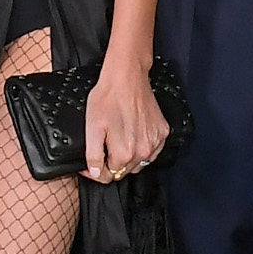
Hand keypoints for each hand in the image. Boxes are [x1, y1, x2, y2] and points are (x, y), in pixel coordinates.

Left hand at [85, 55, 169, 184]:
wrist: (127, 77)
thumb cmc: (108, 98)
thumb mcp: (91, 128)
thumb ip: (93, 155)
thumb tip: (96, 174)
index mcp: (124, 153)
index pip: (108, 177)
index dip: (95, 171)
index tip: (90, 163)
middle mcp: (143, 152)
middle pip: (123, 171)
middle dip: (111, 163)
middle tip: (104, 146)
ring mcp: (156, 142)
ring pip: (138, 163)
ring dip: (128, 157)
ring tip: (119, 139)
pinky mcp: (163, 132)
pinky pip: (151, 151)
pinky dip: (142, 147)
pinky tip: (134, 134)